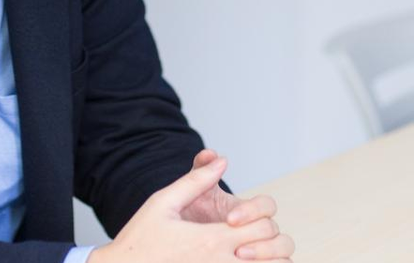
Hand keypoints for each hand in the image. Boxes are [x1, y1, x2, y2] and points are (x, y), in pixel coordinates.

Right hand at [88, 158, 288, 262]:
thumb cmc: (141, 239)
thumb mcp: (162, 202)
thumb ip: (194, 181)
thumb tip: (221, 160)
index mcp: (211, 240)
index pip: (261, 227)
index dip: (256, 217)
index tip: (233, 219)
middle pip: (272, 252)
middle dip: (268, 242)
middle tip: (246, 238)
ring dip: (268, 262)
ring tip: (251, 254)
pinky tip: (241, 261)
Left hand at [180, 149, 294, 260]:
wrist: (181, 241)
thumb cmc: (188, 216)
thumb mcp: (192, 193)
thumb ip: (200, 172)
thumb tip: (213, 154)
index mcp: (248, 210)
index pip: (267, 205)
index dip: (253, 211)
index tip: (230, 219)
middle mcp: (258, 229)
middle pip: (277, 230)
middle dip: (259, 238)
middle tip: (236, 248)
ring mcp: (262, 248)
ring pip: (285, 250)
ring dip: (268, 254)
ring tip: (241, 258)